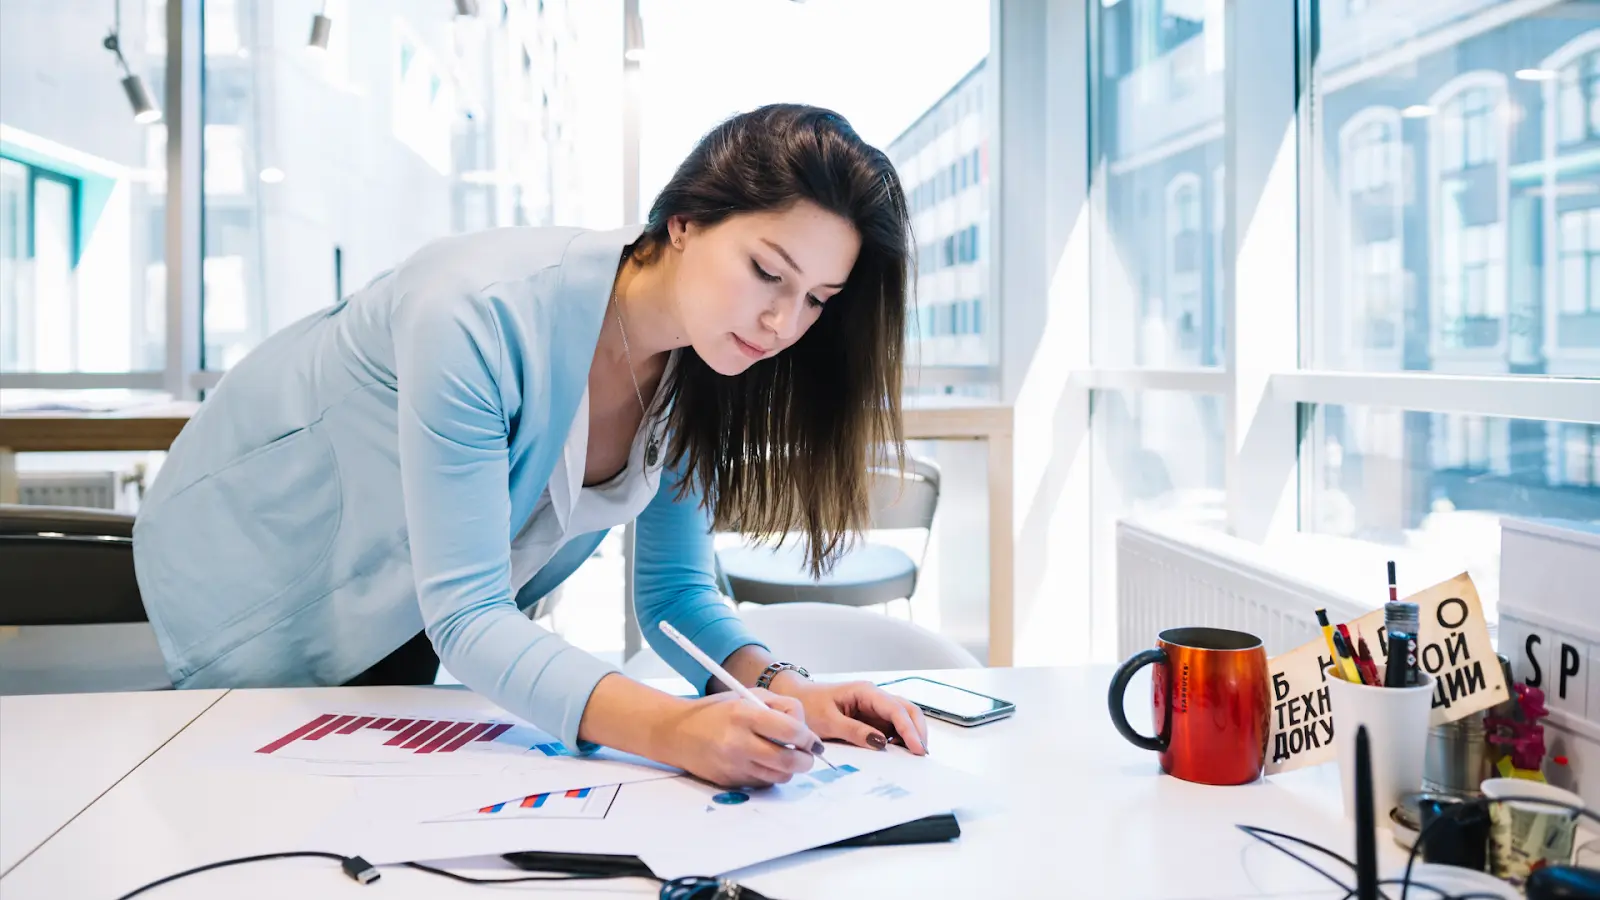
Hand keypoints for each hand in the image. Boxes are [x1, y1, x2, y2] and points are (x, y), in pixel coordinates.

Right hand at [649, 689, 823, 787]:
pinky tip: (761, 762)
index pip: (791, 731)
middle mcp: (738, 742)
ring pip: (779, 777)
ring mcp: (733, 765)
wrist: (677, 733)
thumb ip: (781, 707)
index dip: (808, 738)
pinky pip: (762, 783)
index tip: (811, 740)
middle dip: (805, 760)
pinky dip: (769, 775)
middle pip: (789, 761)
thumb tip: (806, 732)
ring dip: (789, 769)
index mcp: (745, 715)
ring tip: (784, 756)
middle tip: (807, 754)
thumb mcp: (748, 695)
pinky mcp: (730, 782)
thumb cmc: (717, 710)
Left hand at [770, 677, 928, 755]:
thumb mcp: (828, 721)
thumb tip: (880, 743)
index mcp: (865, 692)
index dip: (909, 729)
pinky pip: (892, 727)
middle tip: (921, 754)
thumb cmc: (808, 705)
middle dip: (918, 731)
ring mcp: (875, 707)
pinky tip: (901, 753)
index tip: (917, 748)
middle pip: (907, 710)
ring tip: (914, 756)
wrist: (796, 699)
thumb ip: (854, 731)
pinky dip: (901, 738)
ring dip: (911, 734)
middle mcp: (874, 697)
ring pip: (903, 718)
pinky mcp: (872, 718)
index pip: (896, 709)